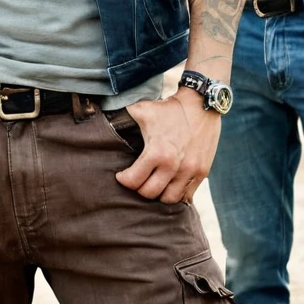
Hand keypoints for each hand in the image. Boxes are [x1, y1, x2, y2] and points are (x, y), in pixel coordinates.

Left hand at [117, 88, 220, 202]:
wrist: (201, 104)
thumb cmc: (168, 108)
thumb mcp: (141, 110)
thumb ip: (122, 118)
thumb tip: (100, 120)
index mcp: (157, 152)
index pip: (134, 181)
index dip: (124, 180)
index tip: (122, 175)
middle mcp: (174, 166)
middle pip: (150, 193)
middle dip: (139, 188)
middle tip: (137, 180)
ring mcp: (190, 171)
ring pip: (169, 199)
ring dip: (159, 194)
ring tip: (154, 183)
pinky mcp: (202, 172)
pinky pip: (187, 196)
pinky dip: (176, 194)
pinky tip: (169, 185)